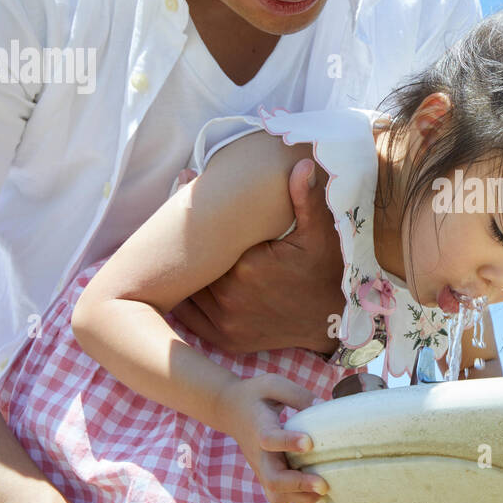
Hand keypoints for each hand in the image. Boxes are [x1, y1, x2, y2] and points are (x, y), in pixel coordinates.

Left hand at [169, 157, 345, 355]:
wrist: (334, 320)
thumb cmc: (325, 271)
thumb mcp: (320, 233)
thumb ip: (305, 198)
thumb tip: (304, 163)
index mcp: (249, 266)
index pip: (206, 239)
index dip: (196, 220)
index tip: (182, 191)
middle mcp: (232, 296)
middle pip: (193, 263)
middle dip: (186, 244)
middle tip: (171, 218)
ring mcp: (227, 321)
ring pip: (187, 289)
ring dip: (182, 272)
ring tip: (169, 248)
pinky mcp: (225, 339)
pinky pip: (190, 317)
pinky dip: (183, 298)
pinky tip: (180, 280)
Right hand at [222, 371, 328, 502]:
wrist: (229, 410)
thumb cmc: (255, 395)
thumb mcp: (273, 384)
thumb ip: (297, 395)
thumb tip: (324, 406)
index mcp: (260, 428)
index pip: (270, 439)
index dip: (289, 442)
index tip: (309, 442)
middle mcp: (259, 454)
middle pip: (273, 479)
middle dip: (299, 484)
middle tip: (323, 484)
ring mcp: (262, 468)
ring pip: (276, 495)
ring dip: (300, 496)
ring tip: (323, 489)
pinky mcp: (267, 475)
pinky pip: (280, 496)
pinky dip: (298, 498)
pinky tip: (318, 490)